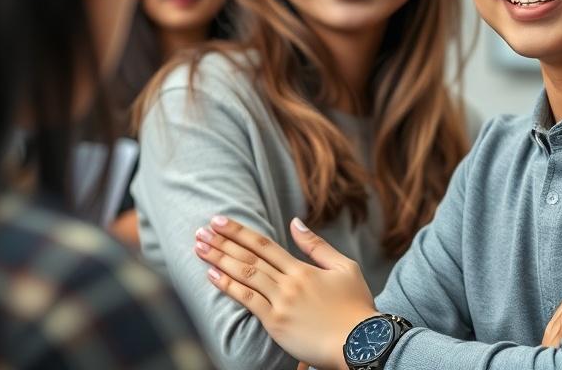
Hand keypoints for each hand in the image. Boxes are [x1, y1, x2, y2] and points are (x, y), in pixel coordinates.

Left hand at [194, 216, 376, 369]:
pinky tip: (212, 276)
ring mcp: (281, 303)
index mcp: (303, 269)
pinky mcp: (276, 324)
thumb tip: (294, 223)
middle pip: (249, 257)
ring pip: (245, 275)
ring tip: (200, 248)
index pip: (264, 245)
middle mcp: (289, 282)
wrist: (361, 341)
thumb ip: (317, 246)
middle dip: (223, 242)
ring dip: (220, 260)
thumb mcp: (344, 268)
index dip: (240, 231)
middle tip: (201, 230)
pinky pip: (248, 301)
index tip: (220, 220)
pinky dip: (228, 287)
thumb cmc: (355, 306)